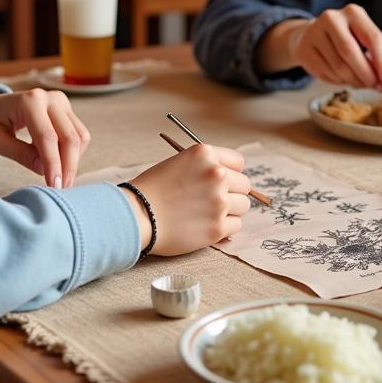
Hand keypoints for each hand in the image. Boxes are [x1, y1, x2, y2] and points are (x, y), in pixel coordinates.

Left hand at [0, 89, 90, 187]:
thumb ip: (20, 154)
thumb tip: (44, 170)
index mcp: (29, 101)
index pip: (47, 137)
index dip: (53, 164)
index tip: (54, 186)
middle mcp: (49, 97)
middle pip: (69, 137)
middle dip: (68, 166)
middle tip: (61, 189)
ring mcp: (60, 101)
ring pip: (79, 135)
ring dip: (72, 160)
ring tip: (56, 176)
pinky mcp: (66, 108)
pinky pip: (78, 133)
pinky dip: (71, 151)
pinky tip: (55, 160)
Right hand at [124, 144, 250, 255]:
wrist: (137, 215)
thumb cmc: (152, 189)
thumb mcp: (179, 163)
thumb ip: (205, 167)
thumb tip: (230, 178)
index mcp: (206, 154)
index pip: (238, 162)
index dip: (231, 172)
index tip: (224, 181)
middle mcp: (216, 174)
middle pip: (244, 185)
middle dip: (232, 192)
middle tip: (213, 200)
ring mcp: (219, 201)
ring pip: (243, 206)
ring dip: (230, 210)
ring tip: (208, 213)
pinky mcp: (218, 227)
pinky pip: (236, 226)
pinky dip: (224, 228)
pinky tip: (205, 225)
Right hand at [285, 4, 381, 87]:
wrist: (311, 35)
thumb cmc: (345, 39)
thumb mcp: (363, 41)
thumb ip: (375, 58)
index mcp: (353, 13)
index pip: (372, 37)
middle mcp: (332, 18)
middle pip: (350, 51)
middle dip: (365, 73)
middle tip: (373, 85)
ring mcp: (314, 32)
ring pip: (338, 66)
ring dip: (352, 80)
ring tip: (358, 82)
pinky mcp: (304, 49)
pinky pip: (325, 72)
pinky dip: (337, 81)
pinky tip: (340, 77)